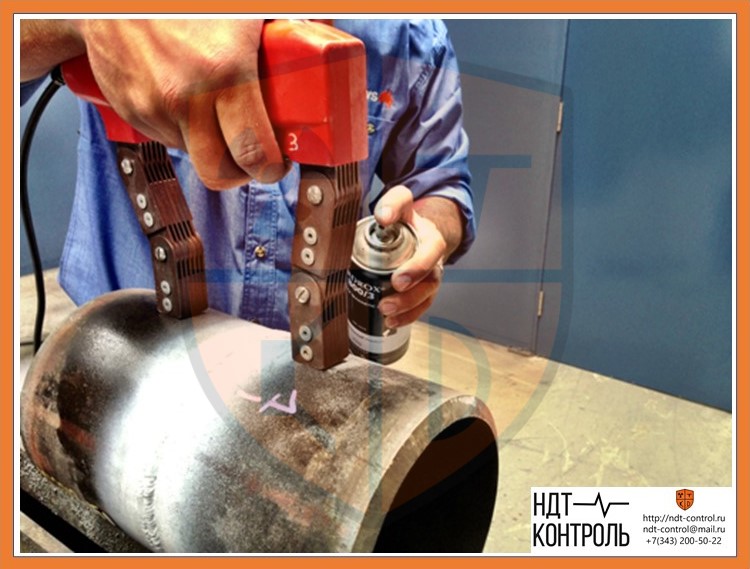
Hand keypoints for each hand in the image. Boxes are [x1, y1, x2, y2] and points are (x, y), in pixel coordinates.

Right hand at [72, 19, 286, 187]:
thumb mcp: (246, 6)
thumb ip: (289, 21)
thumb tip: (323, 31)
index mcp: (224, 71)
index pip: (254, 154)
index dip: (271, 169)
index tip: (279, 162)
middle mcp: (185, 97)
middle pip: (220, 173)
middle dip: (242, 171)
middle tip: (255, 152)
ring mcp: (153, 106)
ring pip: (193, 154)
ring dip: (210, 144)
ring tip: (217, 109)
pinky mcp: (130, 108)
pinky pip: (165, 136)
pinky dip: (180, 127)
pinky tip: (186, 94)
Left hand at [374, 186, 457, 327]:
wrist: (417, 230)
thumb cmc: (407, 219)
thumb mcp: (402, 203)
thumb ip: (394, 203)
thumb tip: (382, 217)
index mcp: (431, 240)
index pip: (431, 253)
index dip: (417, 268)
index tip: (397, 280)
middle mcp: (434, 262)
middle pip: (429, 282)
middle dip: (409, 296)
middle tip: (386, 303)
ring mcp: (429, 279)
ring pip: (425, 297)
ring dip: (406, 309)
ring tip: (385, 313)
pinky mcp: (421, 291)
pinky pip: (419, 308)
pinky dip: (406, 317)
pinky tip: (390, 323)